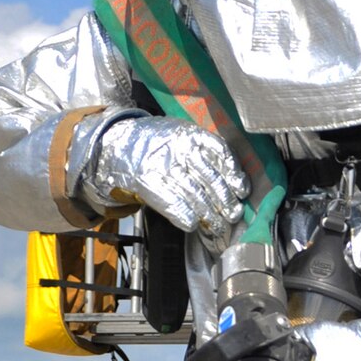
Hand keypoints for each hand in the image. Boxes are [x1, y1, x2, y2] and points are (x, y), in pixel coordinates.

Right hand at [85, 115, 247, 246]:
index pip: (221, 153)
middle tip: (233, 214)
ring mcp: (162, 165)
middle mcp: (178, 148)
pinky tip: (193, 225)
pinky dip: (186, 217)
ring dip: (209, 215)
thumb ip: (206, 154)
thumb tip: (235, 181)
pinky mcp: (148, 182)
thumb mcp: (182, 137)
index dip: (234, 174)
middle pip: (210, 178)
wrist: (118, 145)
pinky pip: (173, 204)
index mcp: (190, 134)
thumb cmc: (159, 144)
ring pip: (195, 195)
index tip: (242, 190)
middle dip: (225, 200)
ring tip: (218, 225)